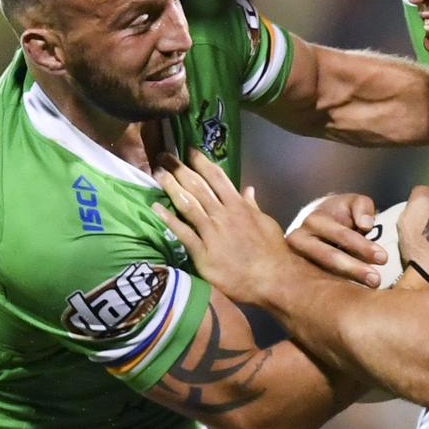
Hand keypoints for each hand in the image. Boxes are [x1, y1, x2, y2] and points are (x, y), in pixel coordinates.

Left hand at [152, 149, 294, 305]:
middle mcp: (223, 214)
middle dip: (179, 169)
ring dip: (171, 187)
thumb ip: (252, 206)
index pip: (217, 177)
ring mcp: (212, 233)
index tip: (189, 150)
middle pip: (198, 187)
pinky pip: (183, 233)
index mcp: (239, 206)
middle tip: (163, 156)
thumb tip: (248, 189)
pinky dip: (169, 220)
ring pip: (188, 205)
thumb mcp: (266, 222)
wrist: (271, 278)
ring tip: (157, 174)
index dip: (202, 162)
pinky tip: (156, 208)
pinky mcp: (203, 253)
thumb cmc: (271, 251)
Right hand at [285, 193, 387, 287]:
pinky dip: (335, 290)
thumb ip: (362, 208)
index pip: (341, 235)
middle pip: (328, 257)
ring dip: (345, 282)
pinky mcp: (298, 274)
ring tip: (370, 288)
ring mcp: (296, 258)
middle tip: (377, 280)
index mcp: (315, 219)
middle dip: (354, 268)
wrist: (317, 222)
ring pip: (320, 273)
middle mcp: (300, 239)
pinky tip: (352, 297)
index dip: (363, 247)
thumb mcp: (354, 202)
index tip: (384, 258)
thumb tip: (365, 225)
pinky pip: (316, 284)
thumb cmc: (341, 212)